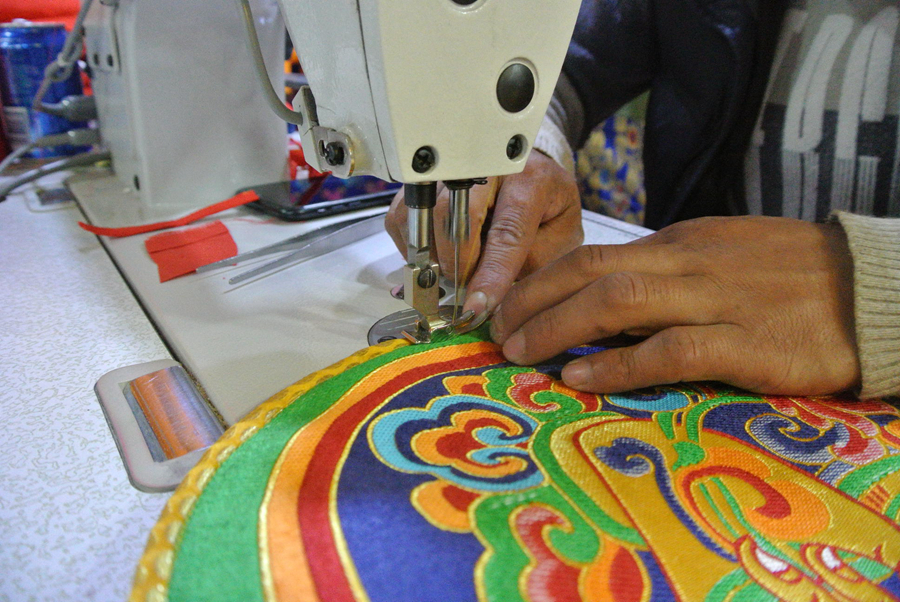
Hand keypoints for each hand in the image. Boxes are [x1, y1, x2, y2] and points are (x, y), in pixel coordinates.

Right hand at [384, 149, 583, 315]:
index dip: (491, 274)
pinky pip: (401, 214)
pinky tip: (432, 257)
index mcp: (530, 181)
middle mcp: (487, 166)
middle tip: (463, 288)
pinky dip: (411, 245)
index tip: (479, 306)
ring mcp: (452, 168)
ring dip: (432, 255)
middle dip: (456, 263)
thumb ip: (528, 271)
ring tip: (448, 273)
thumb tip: (489, 303)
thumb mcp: (557, 243)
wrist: (530, 182)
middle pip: (454, 214)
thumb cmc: (546, 216)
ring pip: (423, 213)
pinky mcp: (425, 180)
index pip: (506, 231)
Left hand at [490, 216, 860, 395]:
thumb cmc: (792, 277)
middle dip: (533, 301)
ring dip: (558, 328)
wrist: (873, 289)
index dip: (540, 282)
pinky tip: (581, 377)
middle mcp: (688, 264)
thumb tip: (607, 301)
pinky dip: (618, 364)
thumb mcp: (721, 259)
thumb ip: (667, 276)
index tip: (508, 307)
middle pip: (590, 271)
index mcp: (681, 243)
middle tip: (497, 333)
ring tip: (521, 354)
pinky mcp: (745, 342)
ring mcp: (715, 301)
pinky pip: (668, 350)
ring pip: (617, 302)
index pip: (592, 254)